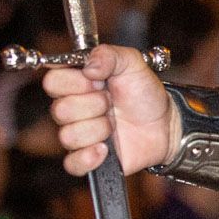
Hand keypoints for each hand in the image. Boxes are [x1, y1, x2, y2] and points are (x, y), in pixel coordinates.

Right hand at [43, 44, 179, 174]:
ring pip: (68, 136)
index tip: (99, 81)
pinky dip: (89, 158)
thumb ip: (109, 55)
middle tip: (112, 103)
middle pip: (60, 110)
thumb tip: (88, 65)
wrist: (166, 124)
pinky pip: (72, 164)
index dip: (76, 82)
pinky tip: (106, 148)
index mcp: (76, 84)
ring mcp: (78, 135)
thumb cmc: (145, 93)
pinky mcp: (87, 158)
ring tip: (115, 124)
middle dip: (94, 106)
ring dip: (99, 129)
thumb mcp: (133, 63)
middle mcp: (72, 109)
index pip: (52, 82)